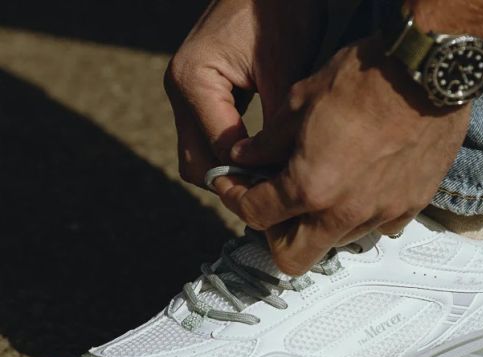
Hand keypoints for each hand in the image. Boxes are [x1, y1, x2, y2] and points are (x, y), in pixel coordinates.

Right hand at [164, 0, 324, 185]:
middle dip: (232, 182)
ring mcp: (185, 92)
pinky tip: (259, 159)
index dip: (251, 175)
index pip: (219, 153)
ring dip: (228, 171)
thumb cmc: (279, 9)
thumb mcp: (285, 69)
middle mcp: (179, 89)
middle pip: (195, 164)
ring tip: (267, 179)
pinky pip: (206, 138)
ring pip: (197, 155)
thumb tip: (277, 173)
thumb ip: (276, 125)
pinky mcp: (198, 93)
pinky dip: (229, 154)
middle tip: (271, 192)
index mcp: (193, 81)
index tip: (284, 186)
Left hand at [216, 38, 470, 274]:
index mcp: (309, 186)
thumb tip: (243, 158)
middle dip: (275, 236)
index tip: (232, 185)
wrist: (431, 71)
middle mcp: (343, 213)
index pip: (255, 215)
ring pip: (333, 242)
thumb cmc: (364, 77)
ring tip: (322, 187)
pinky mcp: (410, 208)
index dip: (235, 199)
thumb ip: (268, 140)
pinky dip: (359, 215)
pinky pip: (374, 227)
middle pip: (291, 259)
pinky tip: (360, 185)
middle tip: (276, 204)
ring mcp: (379, 215)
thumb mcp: (301, 100)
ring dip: (317, 223)